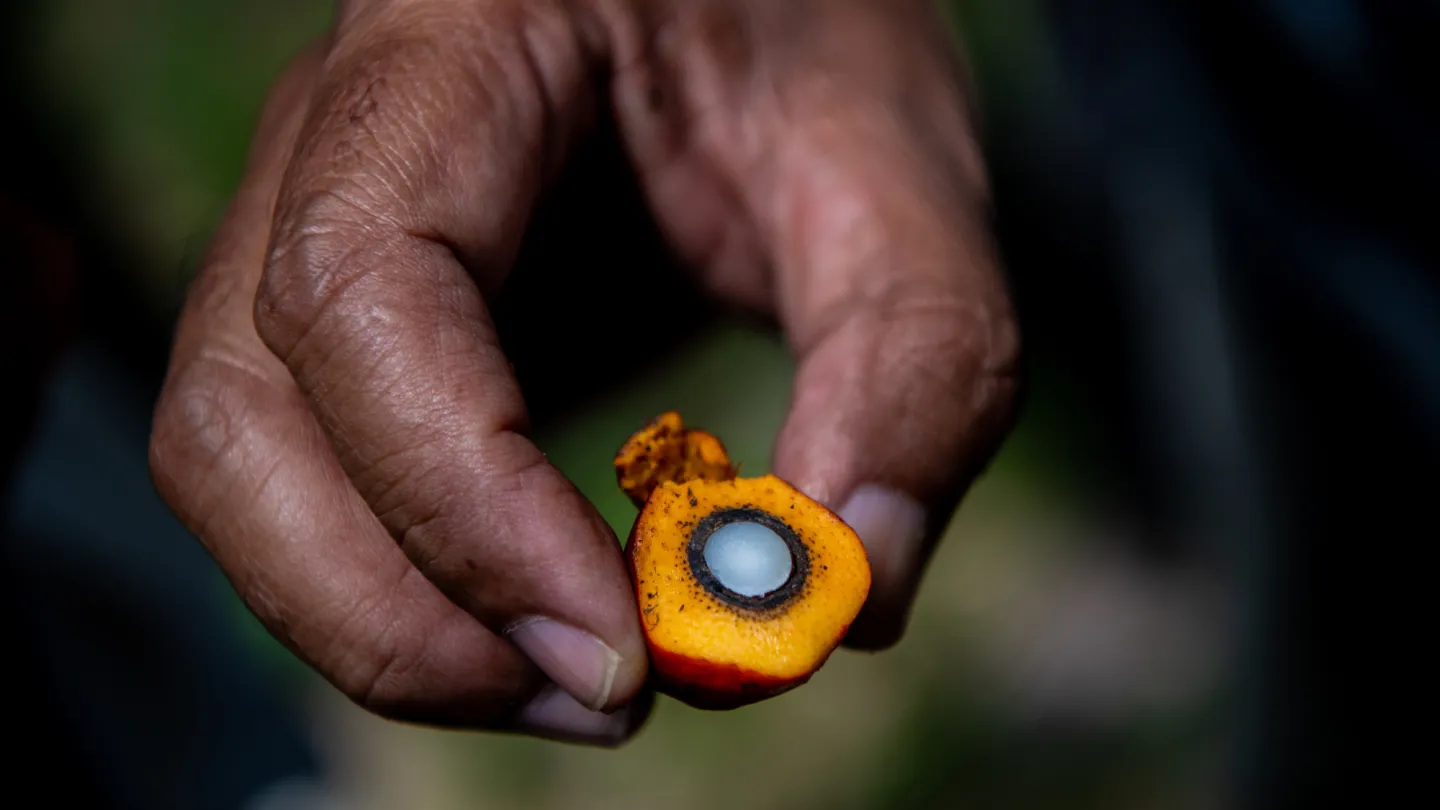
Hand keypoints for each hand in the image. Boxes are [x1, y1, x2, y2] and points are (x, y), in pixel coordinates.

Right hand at [149, 0, 1018, 745]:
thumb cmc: (812, 35)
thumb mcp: (901, 162)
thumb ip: (918, 358)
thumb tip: (849, 598)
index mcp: (455, 40)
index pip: (361, 288)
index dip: (460, 499)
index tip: (616, 645)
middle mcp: (337, 132)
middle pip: (239, 413)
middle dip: (397, 609)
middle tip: (603, 699)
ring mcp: (317, 220)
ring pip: (239, 464)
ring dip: (383, 622)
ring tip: (580, 683)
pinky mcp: (354, 314)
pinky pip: (311, 474)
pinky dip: (404, 586)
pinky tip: (546, 622)